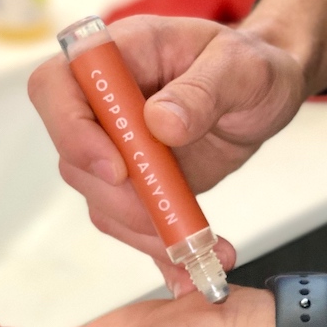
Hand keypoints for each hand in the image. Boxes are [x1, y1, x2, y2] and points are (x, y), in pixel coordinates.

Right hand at [28, 15, 307, 294]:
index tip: (118, 169)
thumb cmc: (253, 64)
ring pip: (104, 201)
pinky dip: (159, 251)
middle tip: (176, 219)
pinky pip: (132, 223)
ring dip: (148, 234)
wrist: (271, 91)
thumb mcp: (241, 68)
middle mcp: (105, 103)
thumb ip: (202, 90)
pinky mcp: (139, 184)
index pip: (56, 88)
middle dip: (124, 199)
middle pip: (77, 159)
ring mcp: (118, 147)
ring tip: (203, 248)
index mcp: (118, 55)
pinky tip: (187, 271)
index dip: (72, 132)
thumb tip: (159, 122)